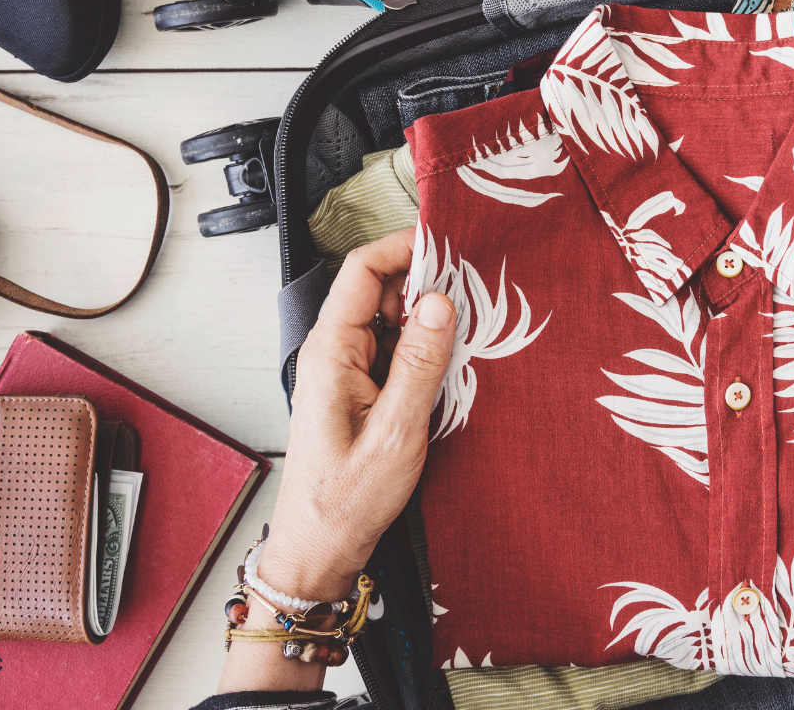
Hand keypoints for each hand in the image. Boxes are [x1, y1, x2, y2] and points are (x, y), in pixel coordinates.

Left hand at [218, 228, 455, 693]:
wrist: (319, 551)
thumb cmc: (345, 501)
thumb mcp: (396, 432)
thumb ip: (419, 364)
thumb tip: (440, 303)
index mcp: (330, 352)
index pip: (361, 270)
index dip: (404, 247)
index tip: (448, 243)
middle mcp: (332, 353)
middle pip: (378, 289)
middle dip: (426, 282)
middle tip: (474, 290)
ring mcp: (345, 371)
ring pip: (389, 319)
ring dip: (427, 318)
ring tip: (469, 328)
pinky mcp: (359, 391)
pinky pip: (392, 349)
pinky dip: (422, 347)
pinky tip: (450, 362)